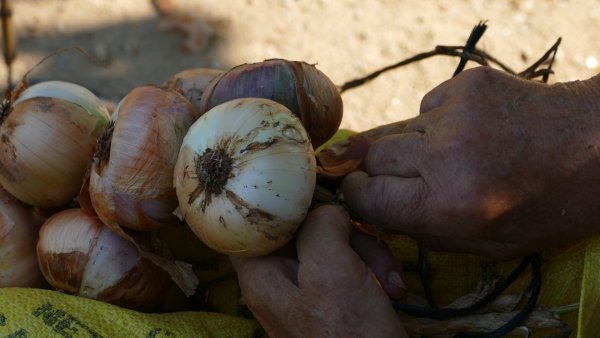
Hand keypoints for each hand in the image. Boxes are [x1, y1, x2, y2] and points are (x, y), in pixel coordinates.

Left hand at [231, 205, 407, 337]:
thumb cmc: (351, 335)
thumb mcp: (330, 273)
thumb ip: (319, 228)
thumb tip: (326, 210)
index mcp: (262, 273)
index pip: (251, 221)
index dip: (280, 201)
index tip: (314, 189)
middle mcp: (279, 280)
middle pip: (302, 228)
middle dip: (343, 231)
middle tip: (370, 247)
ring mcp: (308, 292)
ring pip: (332, 244)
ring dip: (367, 252)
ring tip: (389, 281)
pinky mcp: (335, 300)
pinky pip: (350, 267)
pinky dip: (372, 271)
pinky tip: (392, 289)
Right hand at [341, 66, 599, 259]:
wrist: (598, 151)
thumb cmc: (544, 209)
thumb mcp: (483, 245)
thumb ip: (423, 231)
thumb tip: (378, 211)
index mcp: (446, 204)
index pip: (365, 195)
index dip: (361, 198)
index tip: (366, 196)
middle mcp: (443, 156)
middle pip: (372, 156)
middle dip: (379, 172)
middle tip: (406, 179)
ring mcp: (456, 113)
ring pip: (396, 129)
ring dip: (410, 147)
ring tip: (445, 156)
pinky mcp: (468, 84)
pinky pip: (427, 106)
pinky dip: (437, 123)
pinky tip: (468, 133)